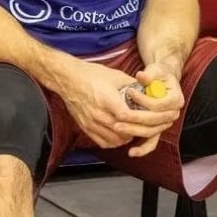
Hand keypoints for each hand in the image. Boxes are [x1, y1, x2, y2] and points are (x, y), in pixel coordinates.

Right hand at [56, 59, 177, 152]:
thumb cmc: (91, 75)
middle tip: (145, 126)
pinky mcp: (85, 127)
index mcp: (106, 98)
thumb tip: (148, 90)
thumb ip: (132, 85)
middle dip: (136, 130)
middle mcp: (97, 113)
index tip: (146, 117)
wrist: (68, 78)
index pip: (125, 115)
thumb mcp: (115, 75)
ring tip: (134, 130)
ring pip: (114, 139)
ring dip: (126, 137)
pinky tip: (120, 135)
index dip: (138, 119)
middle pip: (121, 130)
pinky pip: (102, 142)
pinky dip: (114, 142)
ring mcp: (90, 122)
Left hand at [120, 61, 184, 157]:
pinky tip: (131, 152)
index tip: (128, 91)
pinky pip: (152, 142)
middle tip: (118, 115)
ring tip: (117, 128)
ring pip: (151, 132)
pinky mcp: (158, 129)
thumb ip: (149, 74)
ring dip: (134, 131)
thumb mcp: (156, 70)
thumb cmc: (160, 75)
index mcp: (176, 99)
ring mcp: (166, 123)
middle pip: (153, 120)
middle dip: (135, 118)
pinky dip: (142, 149)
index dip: (142, 100)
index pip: (157, 105)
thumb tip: (141, 76)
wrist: (163, 81)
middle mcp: (173, 113)